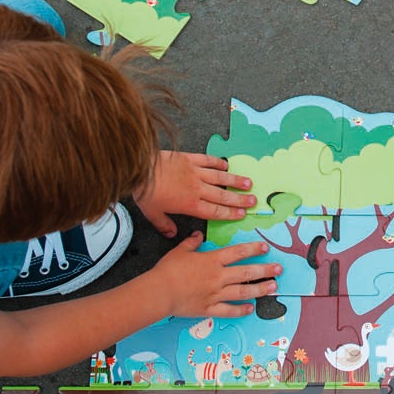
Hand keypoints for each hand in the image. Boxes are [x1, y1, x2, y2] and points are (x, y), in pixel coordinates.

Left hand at [134, 151, 255, 237]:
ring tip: (248, 183)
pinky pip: (208, 161)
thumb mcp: (153, 214)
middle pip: (222, 196)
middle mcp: (196, 189)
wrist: (139, 168)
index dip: (230, 213)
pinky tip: (226, 165)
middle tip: (253, 200)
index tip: (242, 214)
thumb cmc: (145, 192)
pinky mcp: (189, 158)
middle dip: (239, 199)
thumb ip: (164, 225)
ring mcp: (194, 172)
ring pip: (219, 178)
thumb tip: (172, 234)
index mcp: (189, 204)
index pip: (215, 211)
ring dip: (234, 181)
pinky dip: (218, 163)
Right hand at [149, 234, 279, 318]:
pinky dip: (240, 310)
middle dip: (265, 270)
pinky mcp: (209, 308)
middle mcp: (218, 277)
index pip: (237, 252)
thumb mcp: (180, 251)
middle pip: (246, 272)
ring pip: (243, 291)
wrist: (159, 292)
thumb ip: (191, 242)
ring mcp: (215, 294)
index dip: (253, 249)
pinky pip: (229, 310)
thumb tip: (197, 235)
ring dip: (259, 289)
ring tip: (272, 287)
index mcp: (212, 260)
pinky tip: (250, 308)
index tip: (265, 247)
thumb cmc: (168, 270)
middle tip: (279, 269)